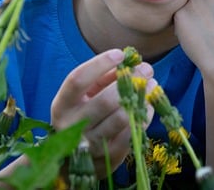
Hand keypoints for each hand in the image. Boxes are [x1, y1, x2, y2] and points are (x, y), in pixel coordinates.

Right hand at [50, 49, 155, 175]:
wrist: (74, 159)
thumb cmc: (82, 115)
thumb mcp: (84, 95)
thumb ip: (102, 77)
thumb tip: (130, 64)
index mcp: (62, 105)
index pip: (77, 80)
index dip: (99, 65)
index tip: (120, 54)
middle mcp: (73, 126)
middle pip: (106, 100)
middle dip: (130, 81)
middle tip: (146, 68)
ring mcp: (91, 144)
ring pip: (122, 117)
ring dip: (141, 98)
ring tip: (151, 84)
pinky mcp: (109, 157)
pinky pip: (132, 133)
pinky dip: (144, 115)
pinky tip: (148, 104)